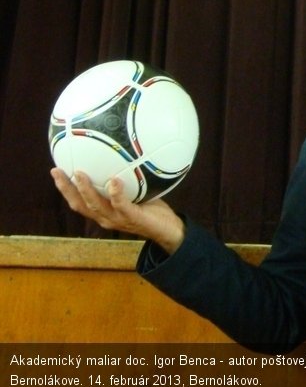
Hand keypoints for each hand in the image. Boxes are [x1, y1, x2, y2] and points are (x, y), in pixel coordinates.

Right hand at [50, 168, 185, 253]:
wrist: (169, 229)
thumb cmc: (150, 210)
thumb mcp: (134, 193)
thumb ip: (124, 181)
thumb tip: (121, 156)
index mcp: (103, 212)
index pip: (78, 201)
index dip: (65, 189)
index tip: (56, 171)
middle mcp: (106, 218)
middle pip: (79, 204)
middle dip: (66, 188)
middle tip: (57, 171)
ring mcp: (118, 219)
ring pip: (96, 206)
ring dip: (86, 190)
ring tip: (79, 173)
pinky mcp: (133, 218)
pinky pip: (122, 206)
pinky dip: (116, 194)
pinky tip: (114, 181)